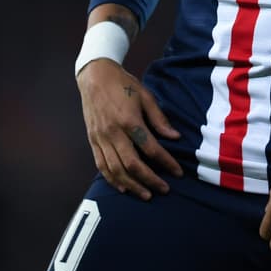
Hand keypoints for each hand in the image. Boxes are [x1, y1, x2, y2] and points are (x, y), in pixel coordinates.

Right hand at [76, 59, 182, 199]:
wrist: (94, 76)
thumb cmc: (123, 84)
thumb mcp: (146, 96)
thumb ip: (159, 118)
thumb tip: (175, 137)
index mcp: (129, 120)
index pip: (150, 148)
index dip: (166, 162)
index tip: (178, 172)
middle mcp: (113, 132)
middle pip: (132, 164)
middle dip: (150, 180)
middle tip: (164, 189)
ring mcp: (101, 138)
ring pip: (115, 170)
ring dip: (132, 185)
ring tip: (146, 194)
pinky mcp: (92, 141)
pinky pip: (101, 165)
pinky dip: (112, 179)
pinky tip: (123, 187)